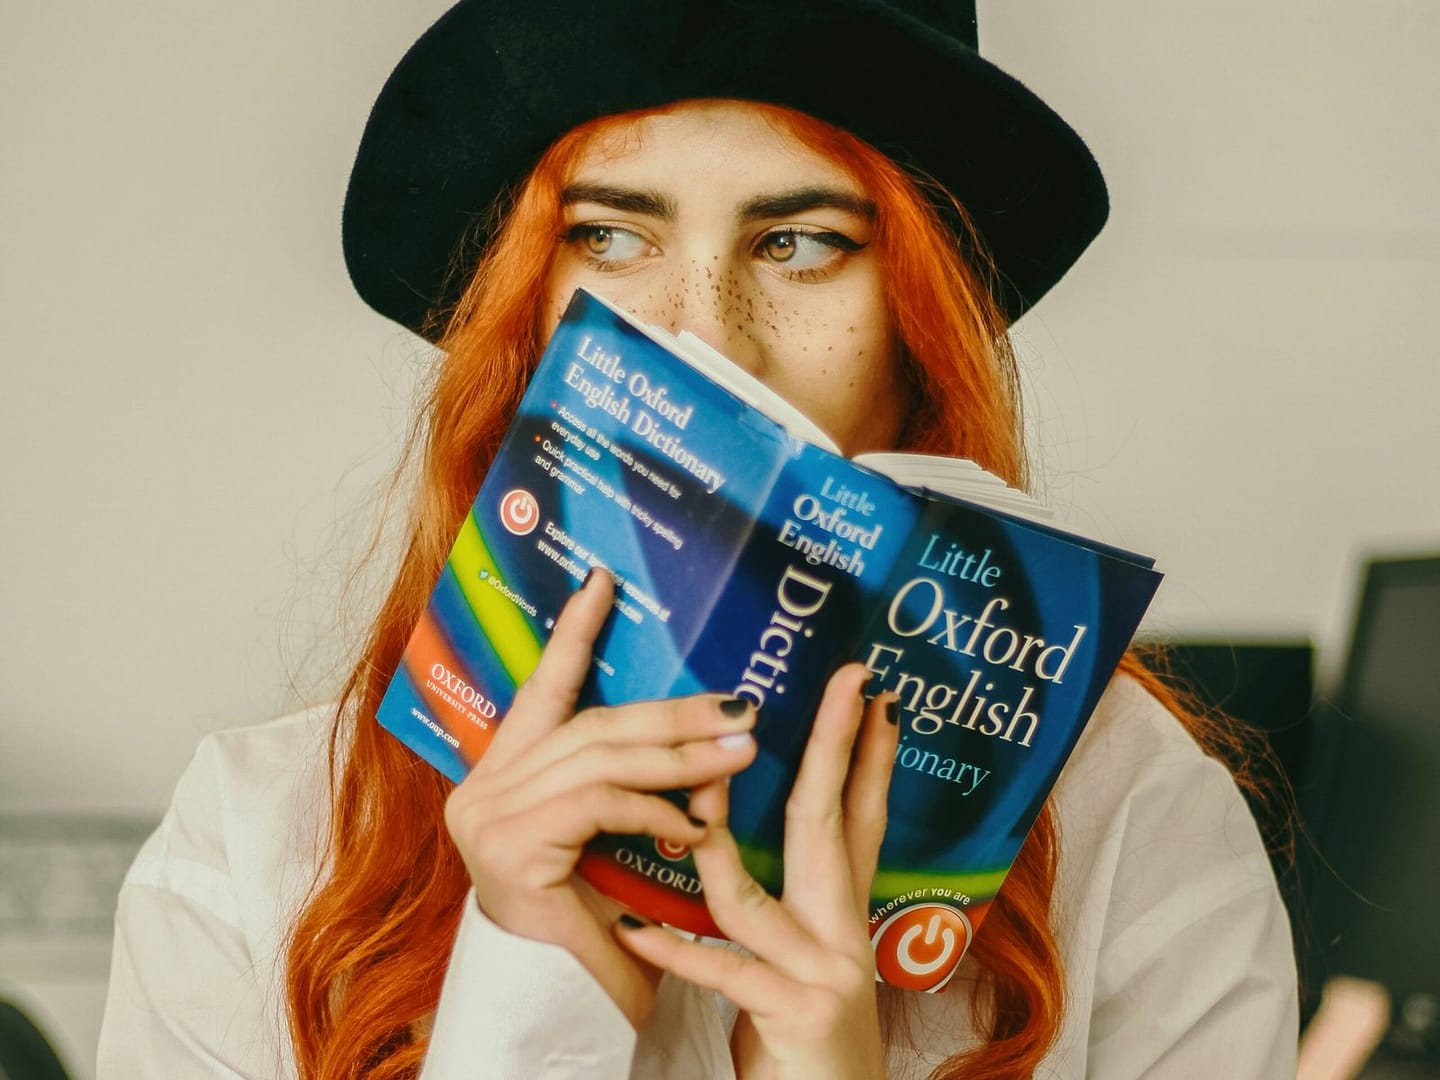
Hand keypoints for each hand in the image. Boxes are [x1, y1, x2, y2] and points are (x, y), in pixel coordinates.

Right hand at [443, 569, 758, 1026]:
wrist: (560, 1009)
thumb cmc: (591, 923)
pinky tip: (696, 821)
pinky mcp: (509, 849)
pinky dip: (655, 807)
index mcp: (503, 774)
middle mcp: (483, 788)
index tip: (605, 581)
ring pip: (602, 759)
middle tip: (740, 705)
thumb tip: (695, 722)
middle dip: (672, 712)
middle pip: (592, 724)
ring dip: (681, 755)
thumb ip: (621, 780)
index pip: (543, 688)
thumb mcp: (606, 837)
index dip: (574, 632)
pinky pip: (600, 805)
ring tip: (742, 750)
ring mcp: (488, 817)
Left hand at [614, 663, 899, 1078]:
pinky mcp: (796, 1015)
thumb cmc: (801, 1042)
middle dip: (836, 746)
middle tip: (849, 683)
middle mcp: (844, 934)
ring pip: (754, 893)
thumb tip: (731, 833)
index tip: (869, 692)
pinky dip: (673, 948)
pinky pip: (722, 970)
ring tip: (686, 786)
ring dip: (713, 836)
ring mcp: (825, 972)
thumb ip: (783, 903)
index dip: (867, 753)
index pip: (858, 816)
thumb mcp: (802, 959)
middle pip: (830, 823)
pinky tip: (630, 927)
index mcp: (842, 914)